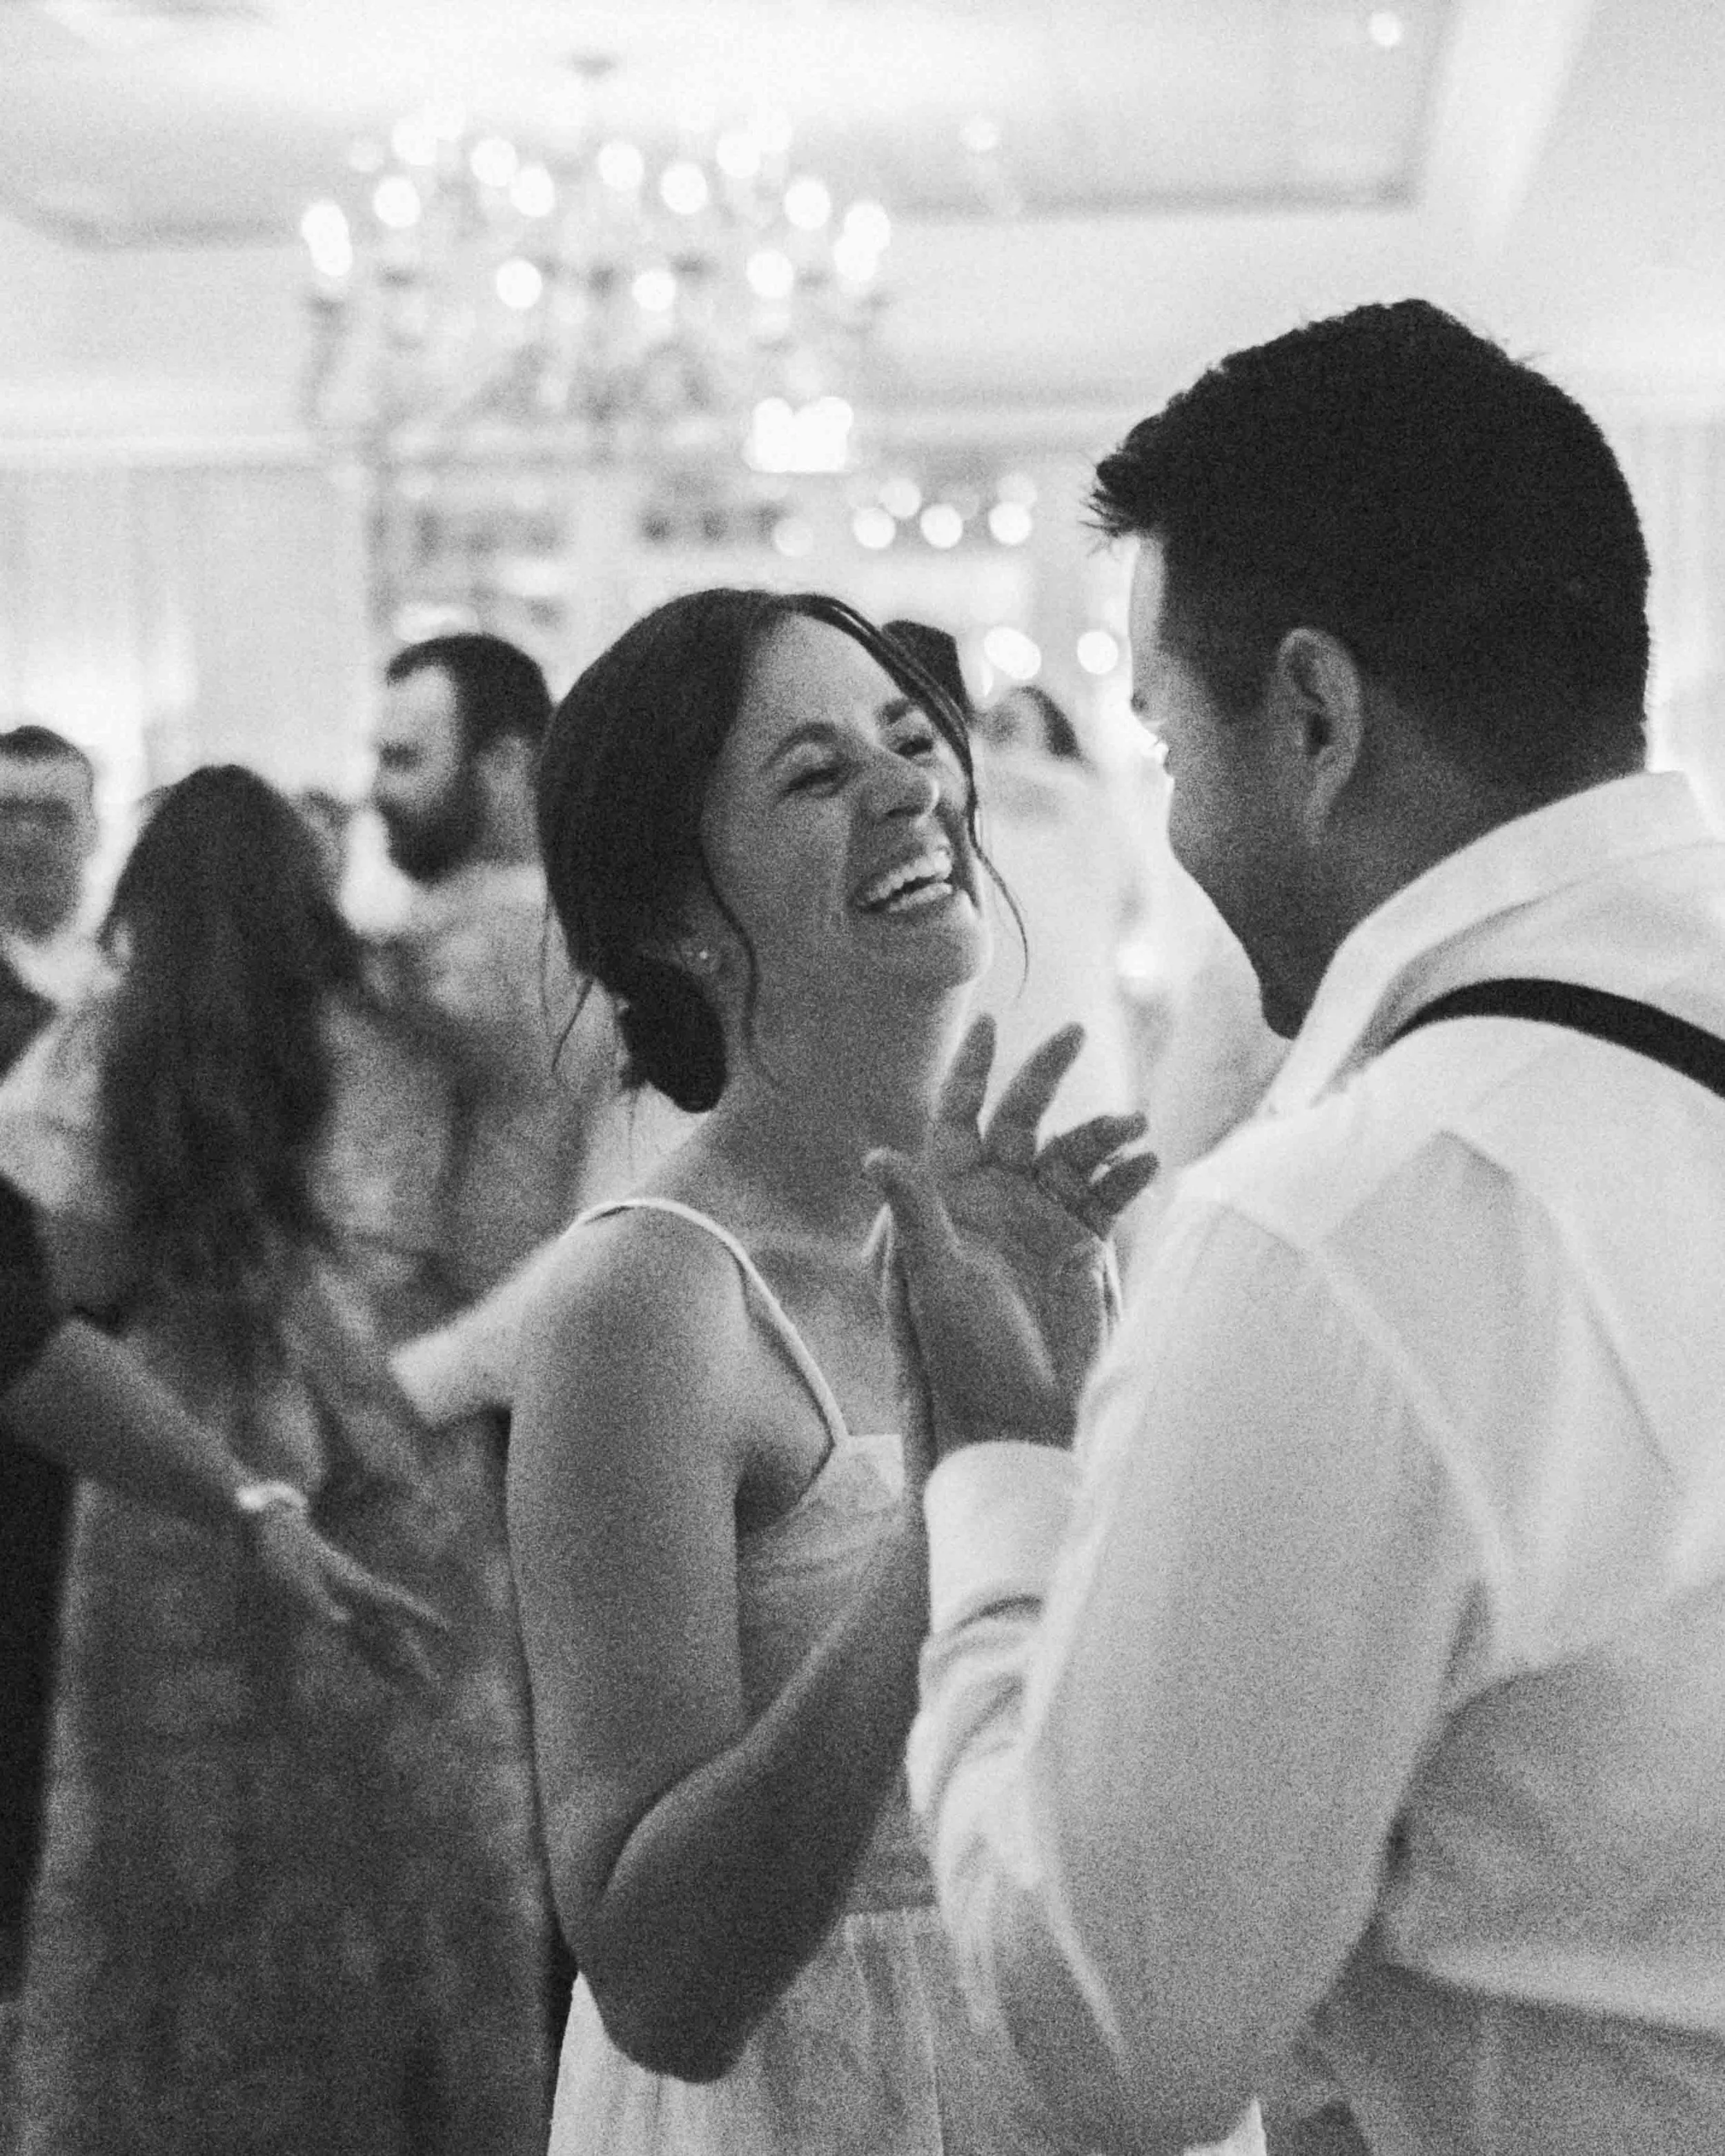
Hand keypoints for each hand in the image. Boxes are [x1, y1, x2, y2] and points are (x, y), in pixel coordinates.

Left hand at [246, 1507, 449, 1690]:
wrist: (278, 1533)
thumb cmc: (287, 1555)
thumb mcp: (299, 1581)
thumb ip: (321, 1605)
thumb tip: (344, 1625)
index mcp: (357, 1586)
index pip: (395, 1602)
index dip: (421, 1615)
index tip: (447, 1628)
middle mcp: (362, 1597)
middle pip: (394, 1632)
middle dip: (413, 1659)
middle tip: (433, 1686)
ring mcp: (353, 1604)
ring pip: (382, 1639)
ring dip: (398, 1664)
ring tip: (415, 1690)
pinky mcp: (340, 1610)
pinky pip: (363, 1642)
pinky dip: (376, 1660)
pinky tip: (384, 1675)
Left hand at [867, 1016, 1157, 1460]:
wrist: (1020, 1415)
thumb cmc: (963, 1356)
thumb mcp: (936, 1282)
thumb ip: (916, 1216)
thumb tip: (878, 1155)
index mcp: (949, 1199)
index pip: (954, 1117)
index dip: (968, 1071)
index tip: (987, 1023)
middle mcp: (995, 1199)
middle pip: (1020, 1117)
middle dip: (1043, 1074)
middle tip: (1069, 1032)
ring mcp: (1039, 1217)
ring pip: (1073, 1151)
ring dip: (1103, 1132)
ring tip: (1134, 1128)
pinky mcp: (1080, 1243)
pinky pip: (1108, 1192)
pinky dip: (1128, 1174)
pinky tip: (1148, 1163)